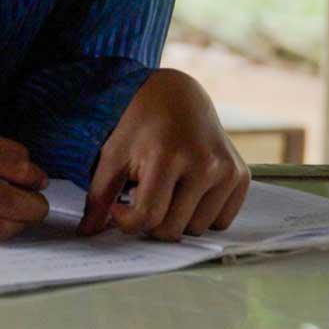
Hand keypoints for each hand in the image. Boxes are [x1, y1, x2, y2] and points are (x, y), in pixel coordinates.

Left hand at [79, 68, 247, 240]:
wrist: (176, 96)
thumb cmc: (139, 125)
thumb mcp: (112, 154)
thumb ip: (99, 196)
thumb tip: (87, 232)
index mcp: (167, 157)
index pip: (148, 217)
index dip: (127, 221)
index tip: (118, 208)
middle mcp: (203, 165)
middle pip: (172, 229)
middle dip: (152, 221)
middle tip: (142, 197)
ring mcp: (227, 172)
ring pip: (197, 230)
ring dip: (178, 219)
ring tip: (167, 190)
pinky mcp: (242, 176)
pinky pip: (220, 221)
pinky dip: (202, 214)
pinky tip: (188, 190)